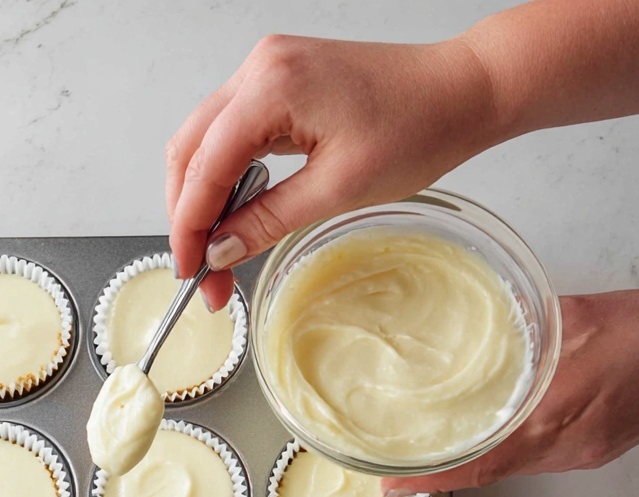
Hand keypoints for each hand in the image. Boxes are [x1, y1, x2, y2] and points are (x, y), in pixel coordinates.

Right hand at [165, 33, 495, 308]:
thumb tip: (221, 250)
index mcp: (271, 85)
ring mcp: (267, 71)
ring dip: (204, 199)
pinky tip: (237, 214)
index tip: (191, 274)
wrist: (460, 92)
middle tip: (203, 273)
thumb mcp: (337, 189)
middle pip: (191, 150)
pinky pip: (233, 133)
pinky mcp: (280, 83)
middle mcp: (260, 68)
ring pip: (205, 142)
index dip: (190, 227)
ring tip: (219, 252)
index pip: (204, 166)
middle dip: (189, 217)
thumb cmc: (417, 127)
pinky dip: (226, 177)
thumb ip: (268, 220)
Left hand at [380, 291, 638, 495]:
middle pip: (492, 474)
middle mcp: (564, 447)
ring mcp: (583, 453)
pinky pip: (543, 459)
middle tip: (407, 471)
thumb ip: (525, 325)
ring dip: (481, 463)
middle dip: (449, 475)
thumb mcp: (573, 317)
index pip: (478, 466)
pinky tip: (505, 433)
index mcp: (550, 418)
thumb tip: (494, 320)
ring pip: (518, 468)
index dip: (433, 481)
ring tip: (444, 454)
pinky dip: (515, 451)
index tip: (396, 486)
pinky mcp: (598, 449)